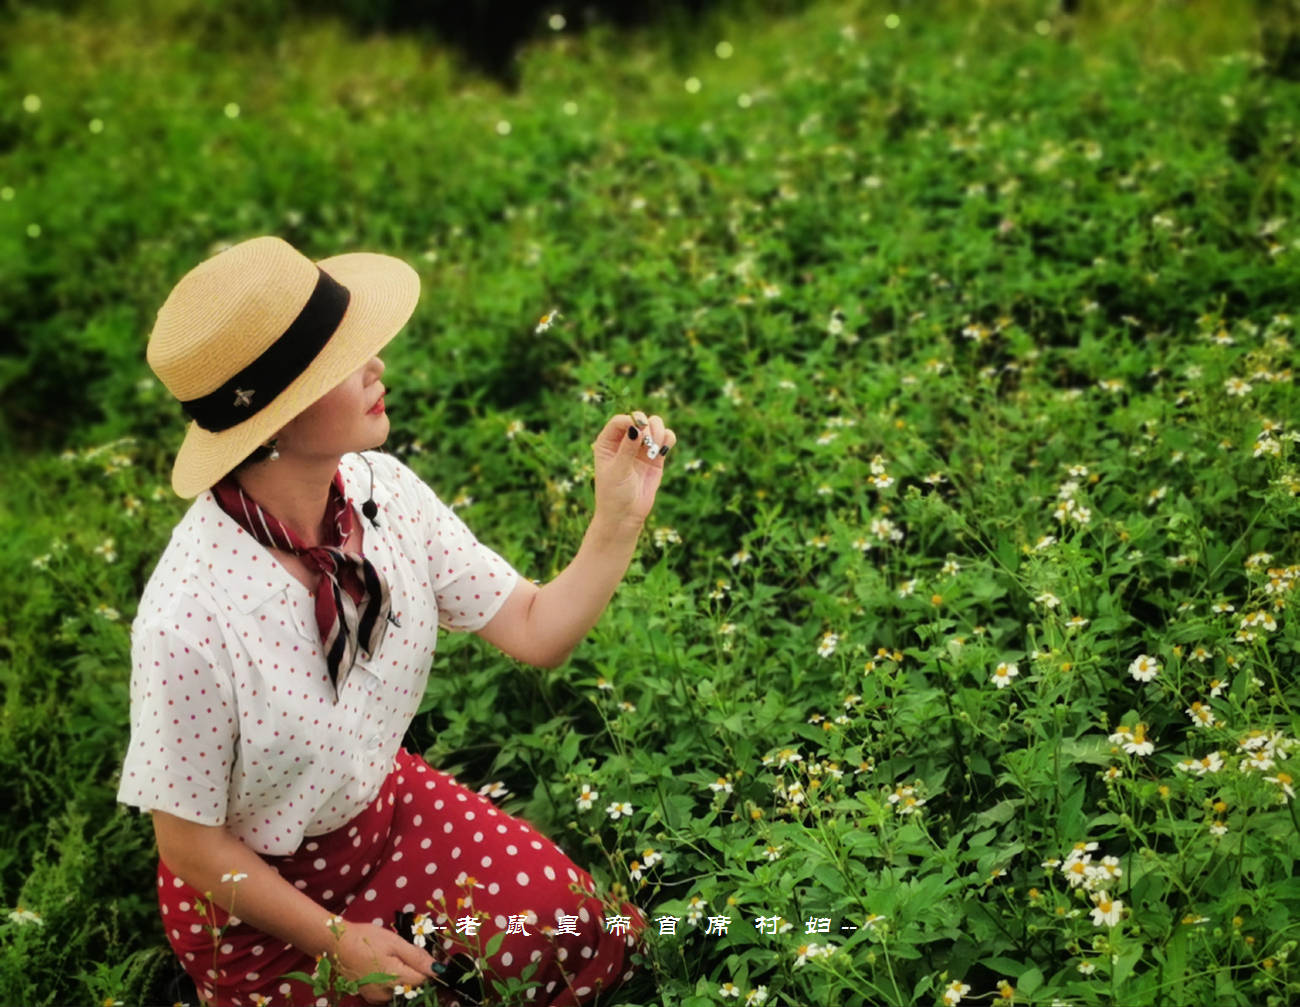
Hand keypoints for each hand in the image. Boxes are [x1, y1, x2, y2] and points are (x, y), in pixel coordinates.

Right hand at [333, 920, 438, 1004]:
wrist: (337, 943)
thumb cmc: (367, 939)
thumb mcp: (394, 942)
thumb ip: (417, 957)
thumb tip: (437, 968)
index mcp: (395, 979)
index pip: (422, 980)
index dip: (426, 969)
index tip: (421, 957)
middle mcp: (386, 994)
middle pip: (412, 987)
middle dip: (413, 972)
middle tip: (401, 955)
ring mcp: (376, 998)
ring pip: (400, 990)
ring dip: (402, 978)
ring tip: (390, 959)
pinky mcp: (368, 996)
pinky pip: (388, 992)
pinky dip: (391, 982)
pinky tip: (383, 968)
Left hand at [590, 411, 675, 530]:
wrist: (625, 516)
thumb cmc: (614, 494)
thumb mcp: (618, 470)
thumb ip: (627, 448)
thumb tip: (637, 427)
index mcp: (607, 442)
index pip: (620, 421)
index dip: (631, 420)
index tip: (640, 429)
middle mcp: (624, 442)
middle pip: (639, 420)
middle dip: (647, 426)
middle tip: (649, 441)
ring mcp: (641, 449)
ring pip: (655, 426)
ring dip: (659, 432)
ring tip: (655, 449)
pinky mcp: (655, 458)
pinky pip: (666, 439)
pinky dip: (668, 439)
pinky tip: (663, 450)